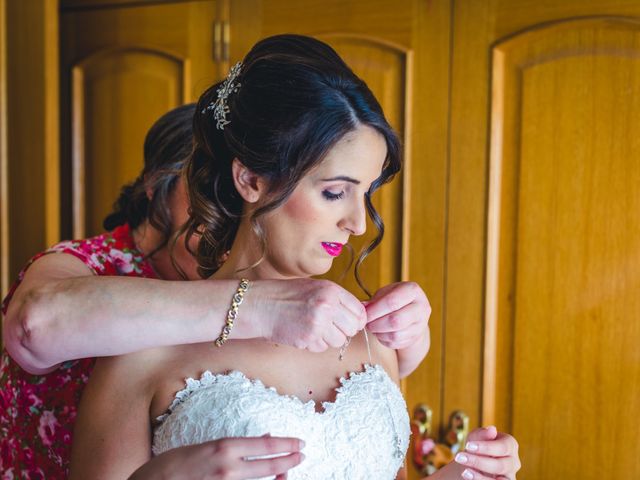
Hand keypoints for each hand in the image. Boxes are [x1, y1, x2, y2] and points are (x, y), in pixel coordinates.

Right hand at [129, 436, 304, 479]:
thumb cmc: (173, 465)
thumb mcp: (204, 447)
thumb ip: (232, 447)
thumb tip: (261, 439)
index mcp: (224, 448)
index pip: (266, 445)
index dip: (286, 444)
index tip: (299, 443)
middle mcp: (229, 469)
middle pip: (270, 466)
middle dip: (289, 460)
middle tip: (301, 456)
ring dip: (278, 477)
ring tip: (285, 471)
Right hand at [250, 279, 366, 351]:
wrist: (260, 305)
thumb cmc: (285, 295)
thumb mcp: (315, 287)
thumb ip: (336, 299)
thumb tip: (357, 316)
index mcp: (331, 290)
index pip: (359, 311)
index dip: (356, 320)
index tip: (350, 322)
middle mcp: (328, 305)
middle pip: (353, 328)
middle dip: (343, 330)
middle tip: (329, 327)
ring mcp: (319, 323)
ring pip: (339, 340)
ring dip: (329, 338)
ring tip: (314, 328)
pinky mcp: (309, 338)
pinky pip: (323, 347)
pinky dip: (316, 344)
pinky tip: (304, 333)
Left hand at [365, 281, 430, 349]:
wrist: (413, 313)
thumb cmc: (396, 300)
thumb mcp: (385, 293)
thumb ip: (374, 300)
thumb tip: (362, 308)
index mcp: (413, 290)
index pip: (392, 302)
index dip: (375, 310)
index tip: (364, 314)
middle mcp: (421, 307)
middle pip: (395, 320)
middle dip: (376, 324)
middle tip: (367, 323)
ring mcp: (421, 324)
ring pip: (396, 335)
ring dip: (379, 333)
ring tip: (373, 328)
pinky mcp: (416, 337)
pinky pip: (396, 343)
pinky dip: (384, 340)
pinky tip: (380, 333)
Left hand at [453, 426, 520, 479]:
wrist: (472, 464)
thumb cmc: (476, 447)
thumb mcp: (476, 438)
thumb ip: (483, 434)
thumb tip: (492, 429)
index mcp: (510, 445)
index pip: (503, 447)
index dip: (486, 447)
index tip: (467, 446)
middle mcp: (513, 462)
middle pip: (501, 465)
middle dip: (478, 462)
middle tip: (459, 457)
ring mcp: (509, 476)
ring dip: (480, 477)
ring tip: (464, 471)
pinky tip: (468, 476)